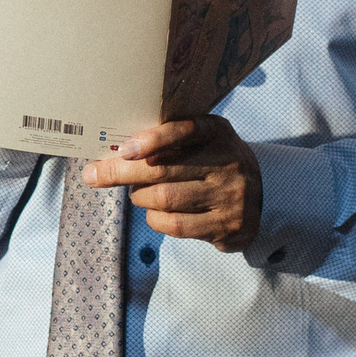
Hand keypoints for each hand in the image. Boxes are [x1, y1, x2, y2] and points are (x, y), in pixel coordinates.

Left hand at [79, 115, 262, 250]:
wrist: (262, 194)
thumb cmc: (213, 161)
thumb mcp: (201, 140)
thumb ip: (168, 140)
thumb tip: (112, 152)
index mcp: (218, 133)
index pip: (184, 130)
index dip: (152, 140)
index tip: (124, 149)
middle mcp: (227, 163)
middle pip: (163, 170)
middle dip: (121, 172)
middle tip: (94, 174)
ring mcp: (229, 197)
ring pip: (164, 199)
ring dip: (140, 197)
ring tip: (138, 193)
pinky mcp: (226, 226)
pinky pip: (175, 225)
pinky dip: (155, 219)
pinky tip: (155, 212)